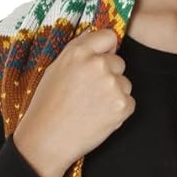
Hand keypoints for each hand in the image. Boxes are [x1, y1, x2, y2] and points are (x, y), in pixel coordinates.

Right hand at [12, 26, 134, 176]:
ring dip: (114, 94)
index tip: (100, 59)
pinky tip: (99, 117)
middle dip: (109, 74)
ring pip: (125, 83)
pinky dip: (118, 111)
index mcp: (79, 52)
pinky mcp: (122, 106)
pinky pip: (129, 102)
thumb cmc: (47, 106)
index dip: (106, 49)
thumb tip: (94, 35)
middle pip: (119, 62)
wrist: (47, 140)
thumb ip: (78, 50)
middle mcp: (98, 64)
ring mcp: (112, 85)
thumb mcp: (55, 69)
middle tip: (89, 93)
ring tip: (91, 107)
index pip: (109, 36)